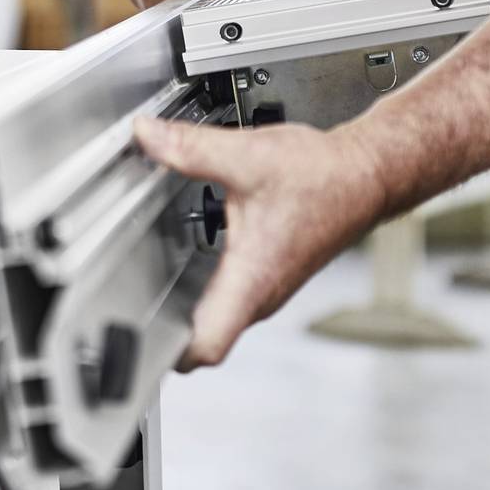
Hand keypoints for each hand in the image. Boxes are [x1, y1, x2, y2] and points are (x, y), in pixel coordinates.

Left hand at [131, 114, 388, 368]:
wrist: (366, 175)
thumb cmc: (324, 177)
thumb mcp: (247, 155)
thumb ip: (189, 147)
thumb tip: (147, 136)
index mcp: (252, 277)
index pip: (206, 348)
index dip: (170, 353)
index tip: (136, 339)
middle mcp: (260, 294)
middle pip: (204, 340)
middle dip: (165, 330)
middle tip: (123, 304)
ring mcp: (267, 290)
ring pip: (218, 319)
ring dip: (186, 308)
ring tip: (145, 280)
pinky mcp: (271, 277)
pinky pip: (230, 300)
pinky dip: (205, 289)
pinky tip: (186, 258)